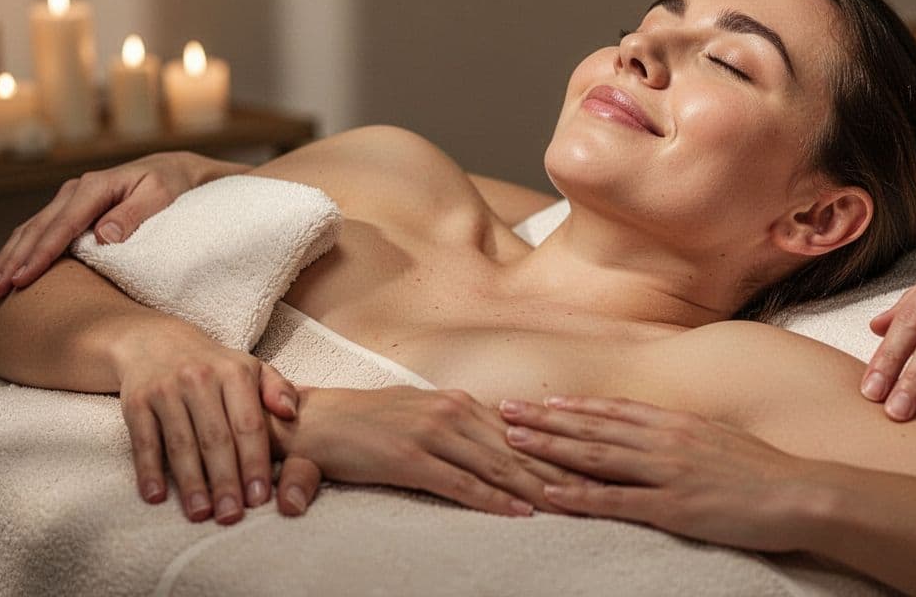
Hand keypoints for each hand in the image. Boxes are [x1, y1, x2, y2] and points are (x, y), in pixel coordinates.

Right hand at [0, 151, 245, 297]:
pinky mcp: (71, 209)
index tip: (23, 278)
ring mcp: (71, 199)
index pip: (63, 225)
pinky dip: (21, 249)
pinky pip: (39, 230)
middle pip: (38, 229)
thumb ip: (134, 215)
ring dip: (9, 257)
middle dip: (14, 260)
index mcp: (96, 186)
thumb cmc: (170, 186)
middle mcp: (76, 190)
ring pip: (31, 229)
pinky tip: (6, 268)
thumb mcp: (161, 196)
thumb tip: (104, 236)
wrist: (173, 170)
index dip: (42, 254)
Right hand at [115, 326, 297, 523]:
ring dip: (191, 483)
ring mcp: (165, 390)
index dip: (255, 462)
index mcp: (234, 372)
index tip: (260, 497)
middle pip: (215, 439)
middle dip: (225, 481)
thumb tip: (291, 413)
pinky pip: (143, 442)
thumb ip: (278, 389)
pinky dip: (149, 470)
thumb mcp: (251, 367)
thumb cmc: (214, 365)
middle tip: (231, 516)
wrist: (156, 342)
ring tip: (201, 514)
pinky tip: (156, 496)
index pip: (248, 424)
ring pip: (181, 444)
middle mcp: (199, 379)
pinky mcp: (136, 402)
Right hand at [265, 387, 590, 518]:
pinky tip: (520, 512)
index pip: (522, 431)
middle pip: (520, 448)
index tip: (595, 466)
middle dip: (564, 470)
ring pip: (499, 465)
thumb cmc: (368, 424)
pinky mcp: (409, 458)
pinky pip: (460, 483)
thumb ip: (464, 432)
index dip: (560, 449)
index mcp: (460, 402)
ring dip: (540, 487)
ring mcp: (432, 433)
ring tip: (576, 505)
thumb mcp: (424, 419)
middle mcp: (452, 412)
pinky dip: (493, 499)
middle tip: (602, 490)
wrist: (312, 421)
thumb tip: (504, 444)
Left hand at [497, 396, 827, 552]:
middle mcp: (664, 440)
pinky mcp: (672, 506)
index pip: (615, 411)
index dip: (576, 407)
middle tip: (505, 411)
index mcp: (677, 424)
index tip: (544, 401)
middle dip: (546, 420)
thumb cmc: (766, 471)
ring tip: (513, 440)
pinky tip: (550, 492)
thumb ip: (689, 435)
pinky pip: (617, 500)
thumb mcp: (723, 440)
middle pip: (593, 427)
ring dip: (550, 448)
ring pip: (595, 456)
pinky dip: (579, 495)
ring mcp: (666, 472)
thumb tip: (667, 432)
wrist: (801, 493)